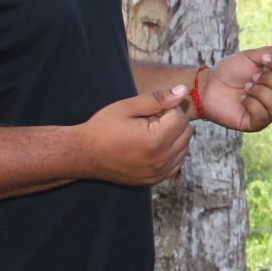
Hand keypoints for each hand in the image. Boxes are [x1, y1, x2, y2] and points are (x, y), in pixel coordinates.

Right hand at [77, 86, 193, 184]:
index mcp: (155, 142)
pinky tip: (151, 145)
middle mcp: (161, 161)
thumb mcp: (127, 107)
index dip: (166, 108)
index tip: (148, 111)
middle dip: (172, 121)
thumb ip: (157, 99)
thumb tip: (182, 91)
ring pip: (184, 146)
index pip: (181, 117)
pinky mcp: (155, 180)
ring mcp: (159, 173)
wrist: (84, 155)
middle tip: (148, 120)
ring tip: (147, 133)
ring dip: (172, 136)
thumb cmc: (103, 128)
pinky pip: (177, 161)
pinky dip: (170, 150)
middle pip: (187, 131)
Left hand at [195, 43, 271, 131]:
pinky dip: (251, 105)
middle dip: (269, 80)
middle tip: (251, 78)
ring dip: (260, 92)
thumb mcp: (250, 57)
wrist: (207, 86)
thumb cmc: (229, 71)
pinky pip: (264, 117)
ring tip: (245, 88)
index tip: (263, 59)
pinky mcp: (256, 124)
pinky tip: (242, 99)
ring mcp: (267, 111)